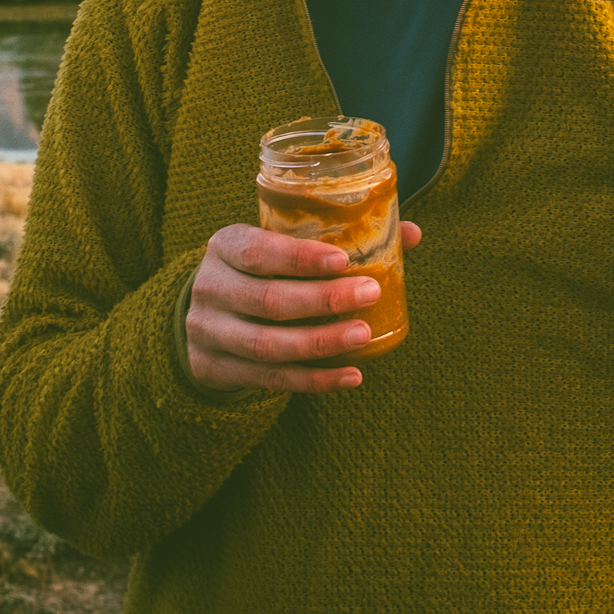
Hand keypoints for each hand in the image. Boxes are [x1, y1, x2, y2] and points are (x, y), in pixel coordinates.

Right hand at [186, 221, 423, 392]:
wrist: (202, 314)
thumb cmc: (258, 270)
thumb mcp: (278, 244)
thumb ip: (336, 238)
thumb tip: (411, 233)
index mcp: (225, 246)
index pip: (258, 251)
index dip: (299, 257)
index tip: (343, 259)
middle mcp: (210, 288)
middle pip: (268, 300)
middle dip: (323, 299)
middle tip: (370, 293)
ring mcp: (209, 333)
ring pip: (268, 345)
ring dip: (320, 342)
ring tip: (363, 335)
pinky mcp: (218, 370)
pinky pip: (271, 380)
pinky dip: (314, 380)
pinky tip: (351, 375)